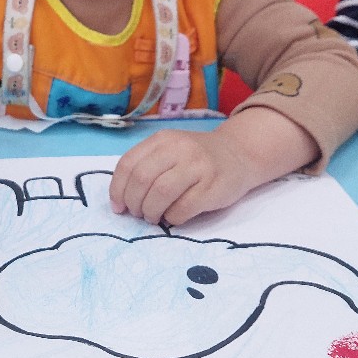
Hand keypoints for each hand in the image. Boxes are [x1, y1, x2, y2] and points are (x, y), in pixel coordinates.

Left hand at [109, 110, 317, 225]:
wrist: (239, 155)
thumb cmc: (196, 158)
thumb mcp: (170, 150)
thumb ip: (146, 166)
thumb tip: (120, 200)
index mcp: (163, 140)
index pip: (128, 164)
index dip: (118, 189)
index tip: (119, 207)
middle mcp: (179, 149)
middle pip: (142, 179)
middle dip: (134, 203)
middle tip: (138, 214)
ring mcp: (198, 167)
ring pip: (160, 194)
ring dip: (151, 212)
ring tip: (154, 217)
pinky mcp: (213, 187)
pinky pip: (182, 209)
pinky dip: (172, 218)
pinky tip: (174, 217)